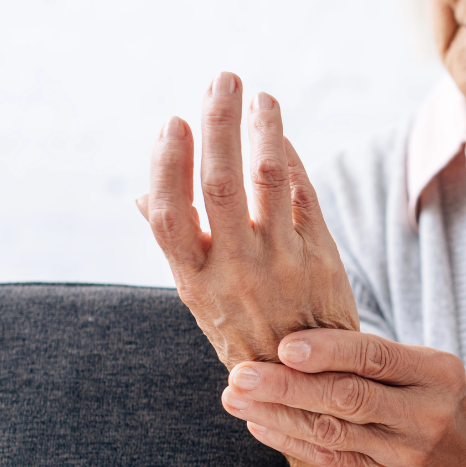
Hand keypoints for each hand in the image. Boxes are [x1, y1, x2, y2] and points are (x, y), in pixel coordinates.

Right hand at [138, 72, 358, 368]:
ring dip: (263, 129)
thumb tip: (143, 195)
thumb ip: (179, 248)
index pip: (170, 214)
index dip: (167, 164)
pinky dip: (293, 160)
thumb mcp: (202, 306)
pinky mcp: (322, 258)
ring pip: (270, 179)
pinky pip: (305, 196)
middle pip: (219, 183)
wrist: (312, 386)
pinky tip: (282, 136)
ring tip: (259, 97)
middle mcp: (238, 271)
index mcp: (196, 282)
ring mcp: (284, 264)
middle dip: (218, 122)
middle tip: (221, 81)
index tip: (172, 122)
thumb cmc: (248, 339)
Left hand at [218, 328, 465, 466]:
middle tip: (239, 373)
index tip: (282, 345)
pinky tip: (260, 426)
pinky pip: (333, 461)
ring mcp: (408, 455)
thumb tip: (306, 338)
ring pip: (332, 433)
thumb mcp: (437, 372)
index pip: (376, 358)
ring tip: (234, 398)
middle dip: (287, 386)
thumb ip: (384, 360)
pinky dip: (292, 442)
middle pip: (348, 398)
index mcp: (439, 374)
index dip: (328, 351)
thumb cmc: (450, 406)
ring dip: (277, 415)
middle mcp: (426, 415)